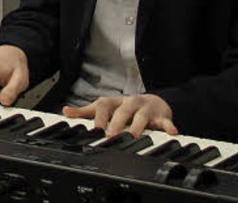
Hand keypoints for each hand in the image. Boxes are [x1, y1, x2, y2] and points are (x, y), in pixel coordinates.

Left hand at [63, 93, 177, 139]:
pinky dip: (168, 126)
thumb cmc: (124, 108)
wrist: (152, 103)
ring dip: (138, 125)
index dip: (99, 117)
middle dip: (117, 122)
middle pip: (123, 110)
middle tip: (111, 135)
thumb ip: (86, 112)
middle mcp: (129, 103)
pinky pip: (166, 121)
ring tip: (134, 135)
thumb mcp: (105, 108)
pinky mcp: (161, 116)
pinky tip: (171, 132)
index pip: (105, 106)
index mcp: (114, 103)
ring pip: (142, 115)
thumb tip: (66, 111)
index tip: (94, 129)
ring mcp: (146, 109)